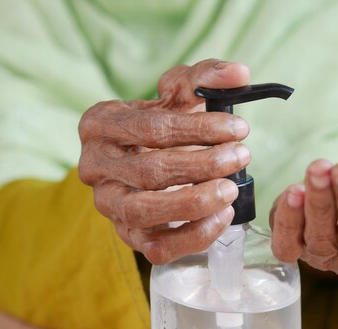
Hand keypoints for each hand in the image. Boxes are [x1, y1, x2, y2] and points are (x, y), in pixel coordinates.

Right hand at [78, 59, 250, 263]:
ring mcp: (108, 205)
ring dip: (195, 202)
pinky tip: (222, 217)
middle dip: (203, 165)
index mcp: (100, 124)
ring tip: (232, 189)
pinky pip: (156, 246)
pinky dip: (192, 236)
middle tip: (242, 156)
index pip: (152, 128)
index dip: (199, 129)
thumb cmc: (161, 124)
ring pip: (145, 212)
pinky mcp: (127, 235)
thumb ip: (206, 78)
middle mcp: (95, 167)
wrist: (144, 157)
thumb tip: (239, 73)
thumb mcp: (178, 94)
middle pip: (150, 171)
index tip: (238, 128)